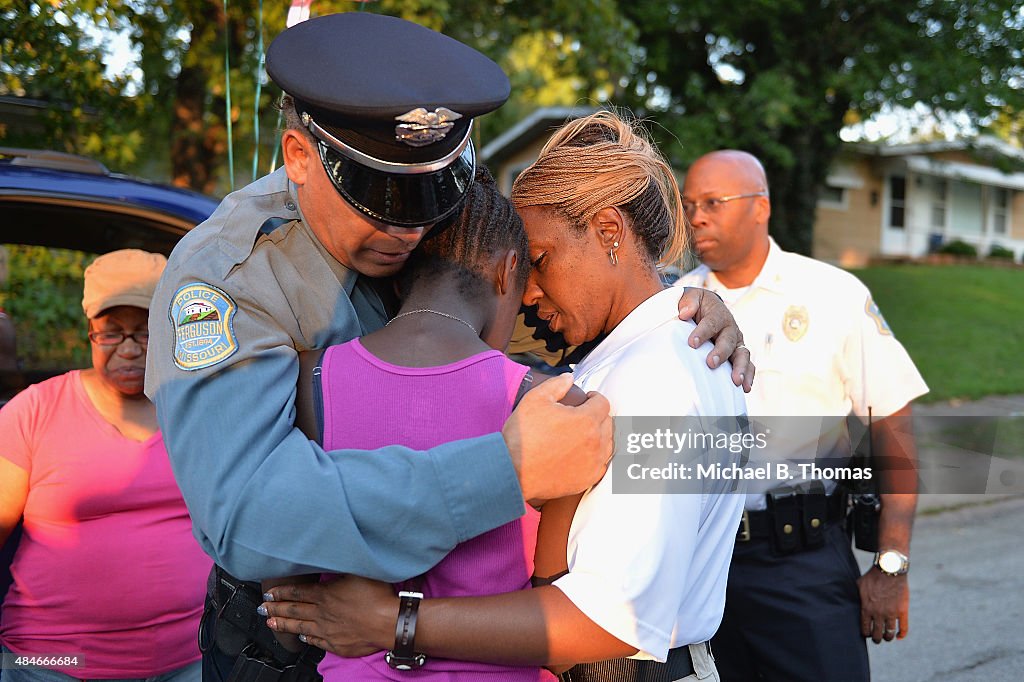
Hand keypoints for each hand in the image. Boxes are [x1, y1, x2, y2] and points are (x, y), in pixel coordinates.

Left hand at [263, 575, 397, 656]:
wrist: (388, 622)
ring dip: (284, 624)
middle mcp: (322, 614)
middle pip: (294, 610)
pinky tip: (302, 638)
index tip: (269, 593)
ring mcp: (328, 631)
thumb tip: (331, 556)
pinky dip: (307, 639)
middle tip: (262, 608)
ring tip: (271, 622)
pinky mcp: (337, 644)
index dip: (281, 593)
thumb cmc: (376, 596)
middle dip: (276, 608)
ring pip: (300, 627)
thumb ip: (341, 565)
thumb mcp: (358, 570)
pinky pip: (316, 642)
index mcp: (326, 594)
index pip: (297, 593)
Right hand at [502, 373, 612, 504]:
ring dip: (600, 436)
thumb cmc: (522, 437)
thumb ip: (556, 385)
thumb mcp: (535, 400)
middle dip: (598, 415)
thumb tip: (569, 378)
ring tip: (584, 434)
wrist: (513, 471)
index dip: (594, 397)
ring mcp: (593, 463)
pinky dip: (596, 457)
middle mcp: (595, 442)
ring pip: (608, 444)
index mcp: (586, 420)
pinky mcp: (587, 479)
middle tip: (583, 415)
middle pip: (608, 423)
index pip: (603, 403)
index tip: (587, 399)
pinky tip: (583, 454)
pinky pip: (601, 464)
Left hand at [677, 287, 753, 391]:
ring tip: (736, 381)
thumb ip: (688, 302)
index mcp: (718, 314)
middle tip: (711, 363)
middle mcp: (730, 328)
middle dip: (720, 352)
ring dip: (740, 368)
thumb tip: (684, 313)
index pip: (711, 323)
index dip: (702, 333)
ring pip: (742, 355)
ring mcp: (736, 342)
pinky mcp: (738, 353)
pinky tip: (745, 388)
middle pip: (728, 341)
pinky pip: (747, 364)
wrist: (705, 308)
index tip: (692, 343)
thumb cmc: (695, 305)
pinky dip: (748, 376)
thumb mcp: (691, 297)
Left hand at [857, 567, 908, 642]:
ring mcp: (891, 613)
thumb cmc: (872, 576)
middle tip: (876, 639)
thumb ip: (856, 596)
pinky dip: (901, 634)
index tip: (867, 634)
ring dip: (887, 638)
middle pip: (877, 634)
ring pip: (889, 633)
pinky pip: (903, 628)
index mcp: (866, 608)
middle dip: (876, 639)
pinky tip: (898, 636)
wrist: (889, 569)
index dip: (866, 634)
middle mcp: (878, 613)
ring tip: (886, 637)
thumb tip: (849, 600)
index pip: (865, 629)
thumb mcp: (859, 586)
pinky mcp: (902, 610)